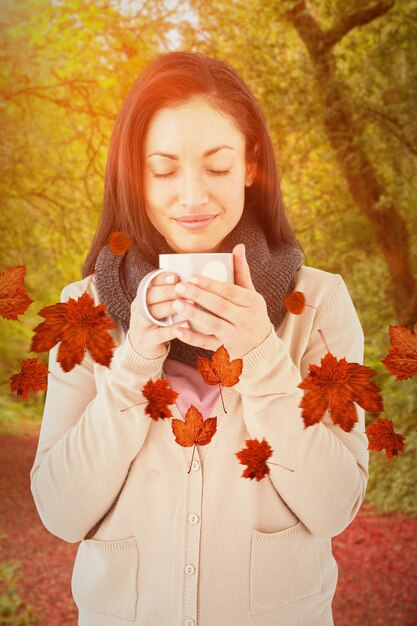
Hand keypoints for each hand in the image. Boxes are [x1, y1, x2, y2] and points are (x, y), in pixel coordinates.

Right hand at [128, 271, 189, 359]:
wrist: (142, 348)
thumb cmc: (155, 323)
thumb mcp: (156, 308)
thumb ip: (167, 296)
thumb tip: (186, 282)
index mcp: (141, 298)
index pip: (149, 284)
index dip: (162, 279)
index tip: (176, 277)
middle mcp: (139, 310)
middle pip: (151, 296)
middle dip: (169, 291)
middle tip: (185, 289)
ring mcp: (142, 326)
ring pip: (155, 313)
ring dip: (172, 307)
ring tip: (189, 303)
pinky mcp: (148, 341)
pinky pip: (161, 334)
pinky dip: (173, 329)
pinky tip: (186, 324)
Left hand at [171, 244, 272, 359]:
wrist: (262, 347)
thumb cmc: (252, 314)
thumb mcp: (251, 293)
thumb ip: (242, 271)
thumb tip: (238, 246)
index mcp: (252, 302)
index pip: (230, 291)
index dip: (210, 284)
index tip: (192, 277)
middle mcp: (246, 320)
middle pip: (220, 306)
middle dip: (198, 296)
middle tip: (179, 287)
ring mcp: (235, 336)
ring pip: (213, 324)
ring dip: (193, 314)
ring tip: (176, 304)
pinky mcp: (226, 350)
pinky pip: (207, 344)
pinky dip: (191, 338)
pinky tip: (177, 329)